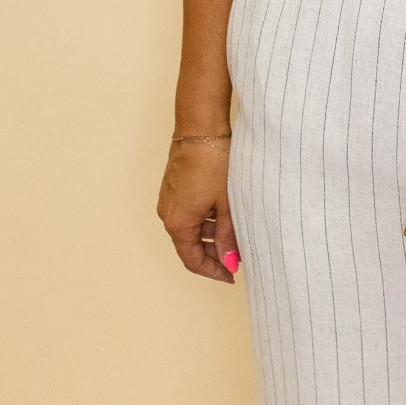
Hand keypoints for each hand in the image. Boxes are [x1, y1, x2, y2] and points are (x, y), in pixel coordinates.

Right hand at [157, 139, 239, 282]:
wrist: (200, 129)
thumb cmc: (213, 163)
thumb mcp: (227, 205)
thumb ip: (228, 237)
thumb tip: (230, 261)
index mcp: (178, 223)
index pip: (193, 261)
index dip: (213, 271)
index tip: (231, 276)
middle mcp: (167, 214)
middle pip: (190, 246)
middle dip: (214, 255)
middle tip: (238, 257)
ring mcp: (169, 201)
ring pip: (191, 230)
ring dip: (212, 237)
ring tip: (236, 236)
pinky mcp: (174, 189)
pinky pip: (188, 214)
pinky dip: (206, 221)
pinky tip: (225, 216)